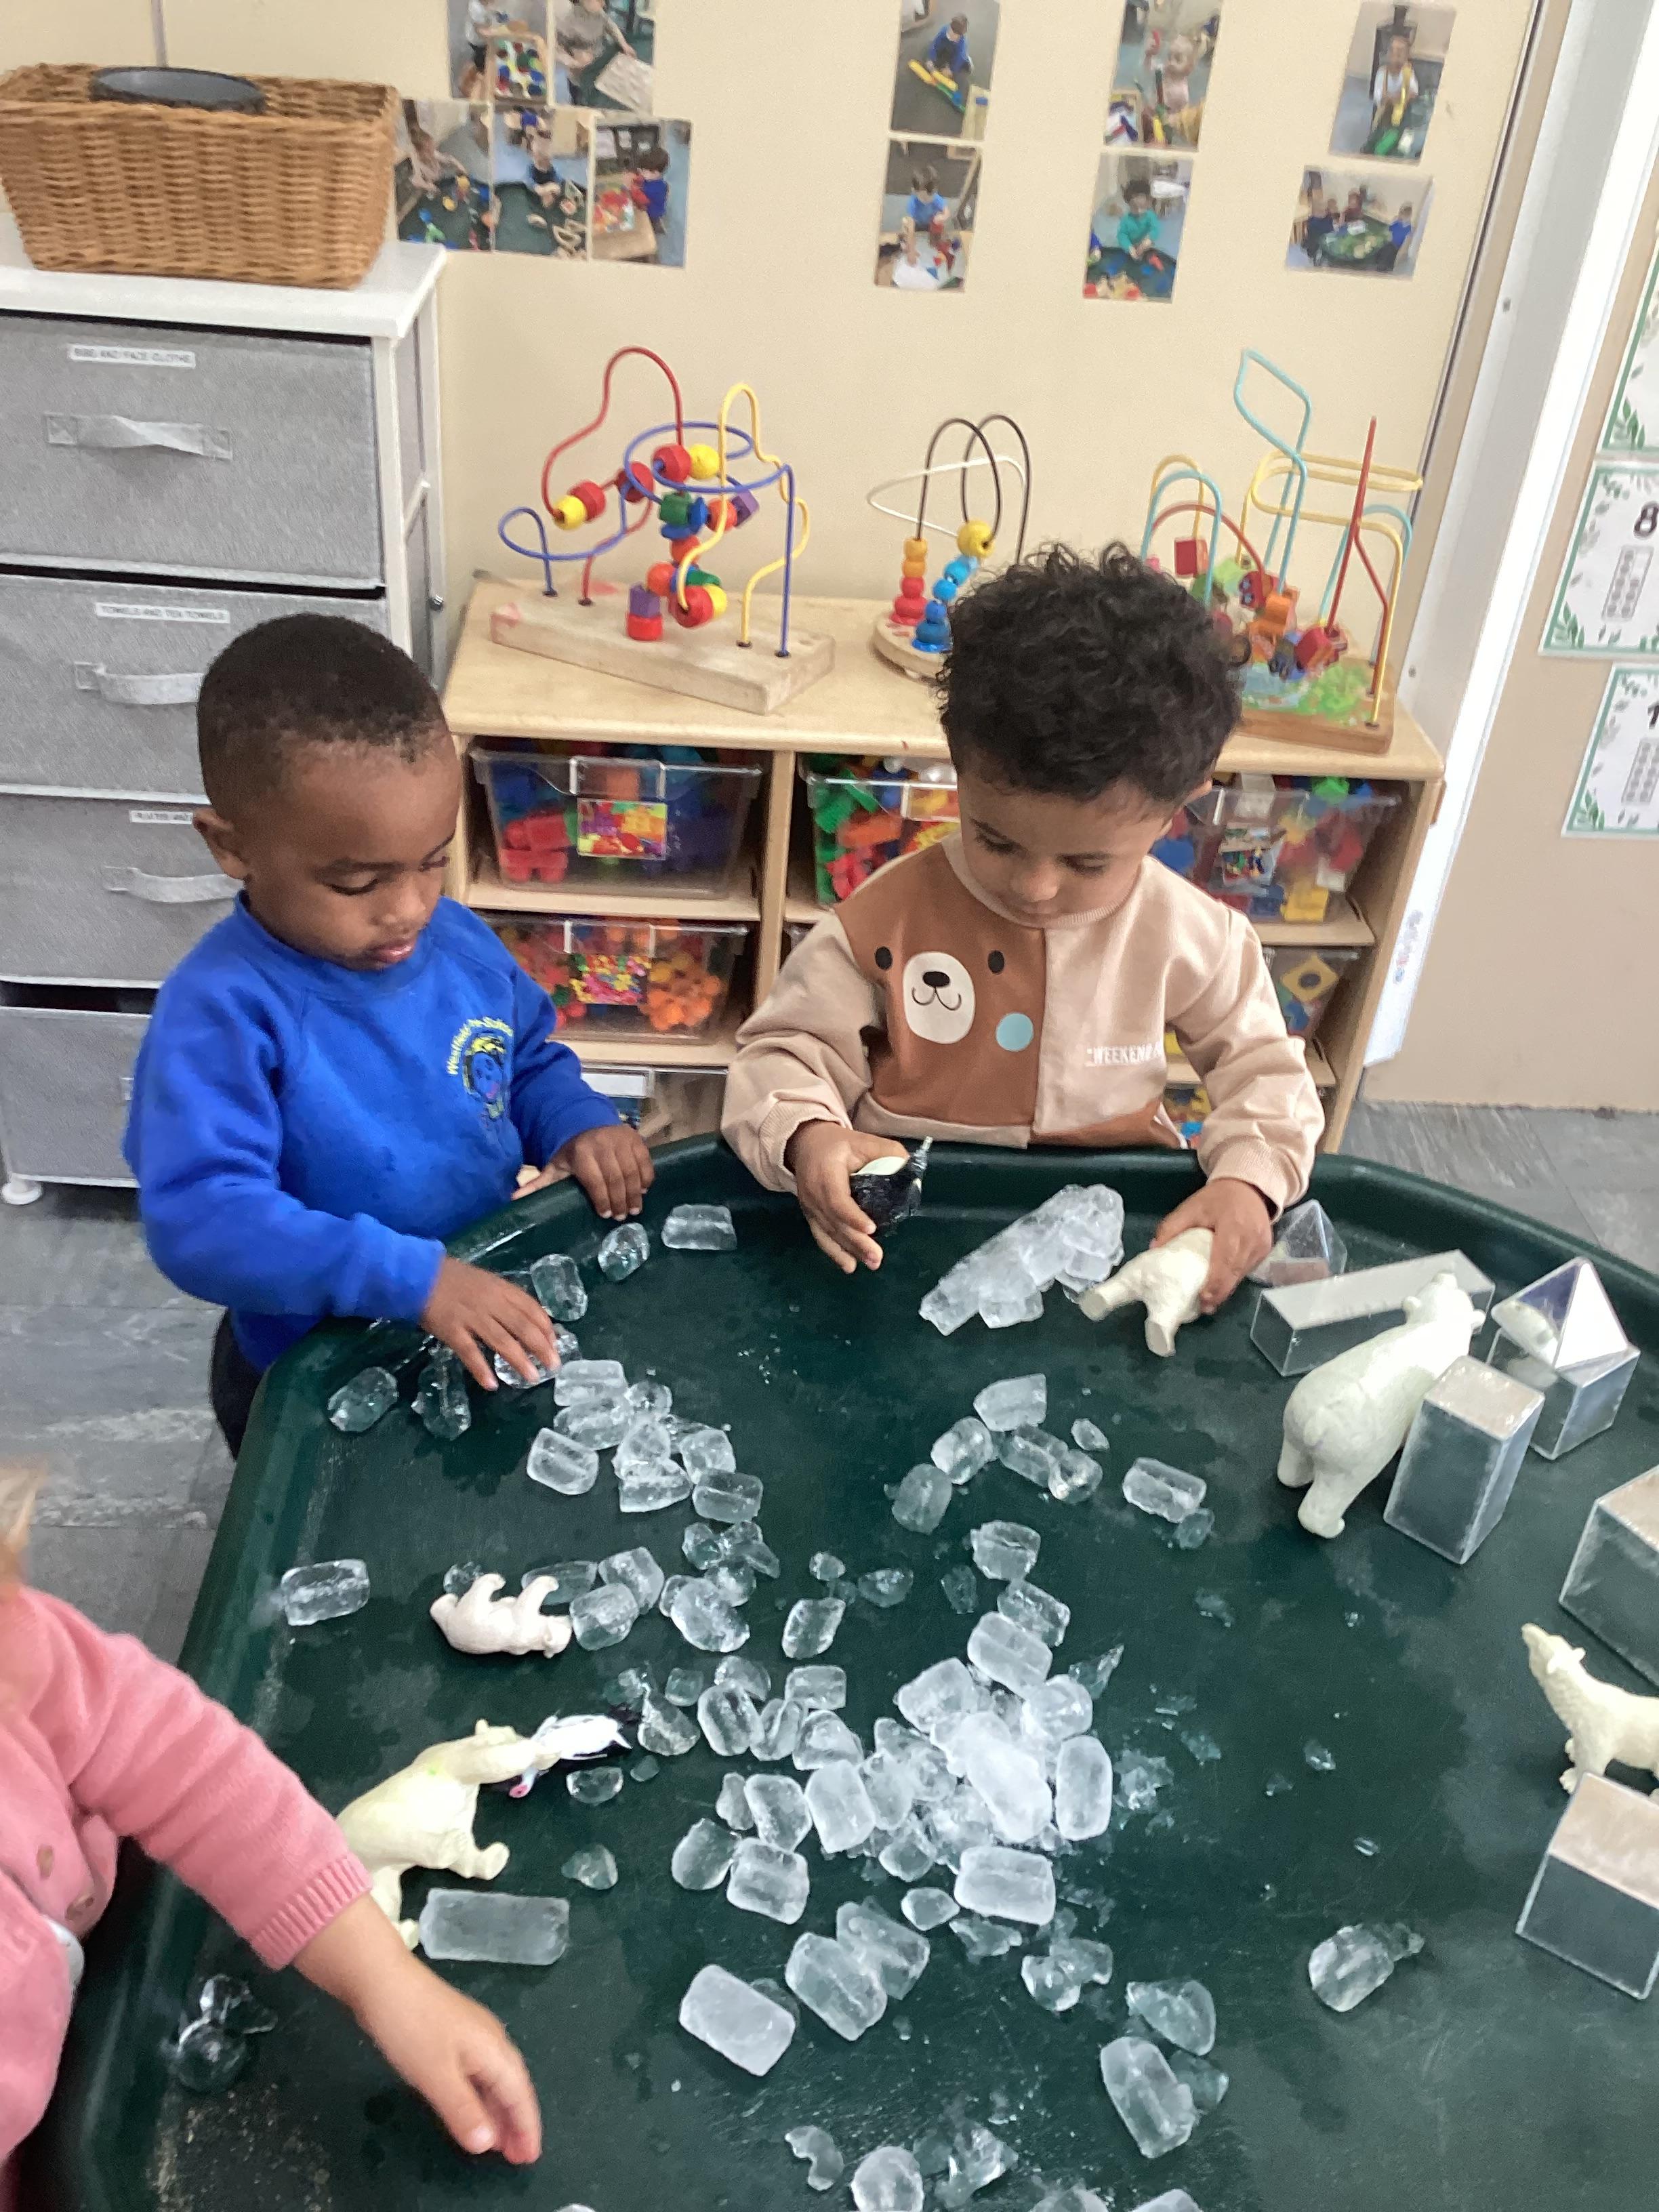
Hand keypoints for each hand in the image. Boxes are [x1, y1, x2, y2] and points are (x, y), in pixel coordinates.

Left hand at [295, 1898, 539, 2162]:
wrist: (382, 1981)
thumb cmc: (413, 2028)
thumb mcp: (436, 2076)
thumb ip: (463, 2110)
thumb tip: (488, 2145)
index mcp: (494, 2050)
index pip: (519, 2094)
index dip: (526, 2127)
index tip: (530, 2158)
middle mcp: (491, 2041)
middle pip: (513, 2086)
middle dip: (517, 2122)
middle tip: (519, 2158)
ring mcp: (473, 2035)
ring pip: (495, 2080)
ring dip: (500, 2111)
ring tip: (500, 2143)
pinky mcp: (454, 2035)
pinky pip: (479, 2074)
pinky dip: (482, 2097)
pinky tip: (473, 2108)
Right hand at [420, 1256, 557, 1389]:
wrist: (419, 1274)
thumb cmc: (454, 1279)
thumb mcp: (485, 1282)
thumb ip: (504, 1299)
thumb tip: (527, 1320)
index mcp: (500, 1289)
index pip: (531, 1308)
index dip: (546, 1327)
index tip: (555, 1343)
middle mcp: (490, 1303)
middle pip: (522, 1326)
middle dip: (541, 1347)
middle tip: (553, 1365)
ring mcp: (471, 1317)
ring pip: (501, 1341)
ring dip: (519, 1360)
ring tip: (532, 1377)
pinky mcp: (452, 1330)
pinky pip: (469, 1352)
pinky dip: (481, 1369)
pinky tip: (491, 1384)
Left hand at [543, 1121, 653, 1218]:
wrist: (588, 1122)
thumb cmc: (572, 1152)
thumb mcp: (555, 1166)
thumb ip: (538, 1184)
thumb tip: (516, 1200)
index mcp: (581, 1153)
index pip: (595, 1181)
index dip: (602, 1200)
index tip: (604, 1215)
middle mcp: (603, 1144)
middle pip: (616, 1178)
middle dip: (620, 1200)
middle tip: (622, 1217)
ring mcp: (621, 1140)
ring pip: (632, 1171)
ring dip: (635, 1193)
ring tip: (634, 1209)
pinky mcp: (635, 1138)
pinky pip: (645, 1161)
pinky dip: (646, 1177)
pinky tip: (643, 1191)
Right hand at [784, 1123, 897, 1274]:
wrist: (806, 1144)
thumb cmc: (838, 1144)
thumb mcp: (864, 1140)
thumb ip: (888, 1153)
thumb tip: (912, 1174)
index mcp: (825, 1173)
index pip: (836, 1199)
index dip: (853, 1216)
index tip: (871, 1229)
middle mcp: (813, 1193)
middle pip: (834, 1222)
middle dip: (856, 1241)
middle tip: (877, 1257)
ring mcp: (809, 1207)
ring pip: (829, 1233)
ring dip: (849, 1250)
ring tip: (870, 1263)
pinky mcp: (811, 1216)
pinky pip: (821, 1237)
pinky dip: (835, 1253)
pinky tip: (849, 1266)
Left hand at [1152, 1178, 1272, 1312]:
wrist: (1249, 1187)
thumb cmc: (1218, 1198)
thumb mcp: (1192, 1207)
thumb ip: (1172, 1227)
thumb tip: (1154, 1249)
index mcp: (1233, 1226)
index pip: (1225, 1260)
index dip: (1215, 1283)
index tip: (1202, 1299)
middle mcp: (1252, 1239)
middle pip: (1234, 1273)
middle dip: (1219, 1293)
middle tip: (1203, 1308)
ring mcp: (1262, 1246)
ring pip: (1241, 1274)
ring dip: (1226, 1288)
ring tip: (1208, 1302)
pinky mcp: (1265, 1250)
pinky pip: (1247, 1270)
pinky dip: (1233, 1278)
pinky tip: (1221, 1287)